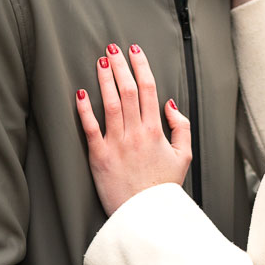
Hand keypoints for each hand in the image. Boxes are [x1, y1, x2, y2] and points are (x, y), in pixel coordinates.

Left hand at [75, 45, 191, 214]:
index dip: (141, 65)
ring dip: (104, 79)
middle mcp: (136, 133)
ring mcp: (116, 144)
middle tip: (112, 48)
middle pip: (127, 90)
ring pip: (109, 103)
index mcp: (156, 130)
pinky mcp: (99, 156)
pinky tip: (80, 92)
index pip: (148, 89)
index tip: (134, 50)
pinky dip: (85, 109)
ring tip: (100, 61)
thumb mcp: (184, 156)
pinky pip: (90, 128)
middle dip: (120, 65)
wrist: (146, 217)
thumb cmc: (163, 188)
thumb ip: (181, 127)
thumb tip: (169, 104)